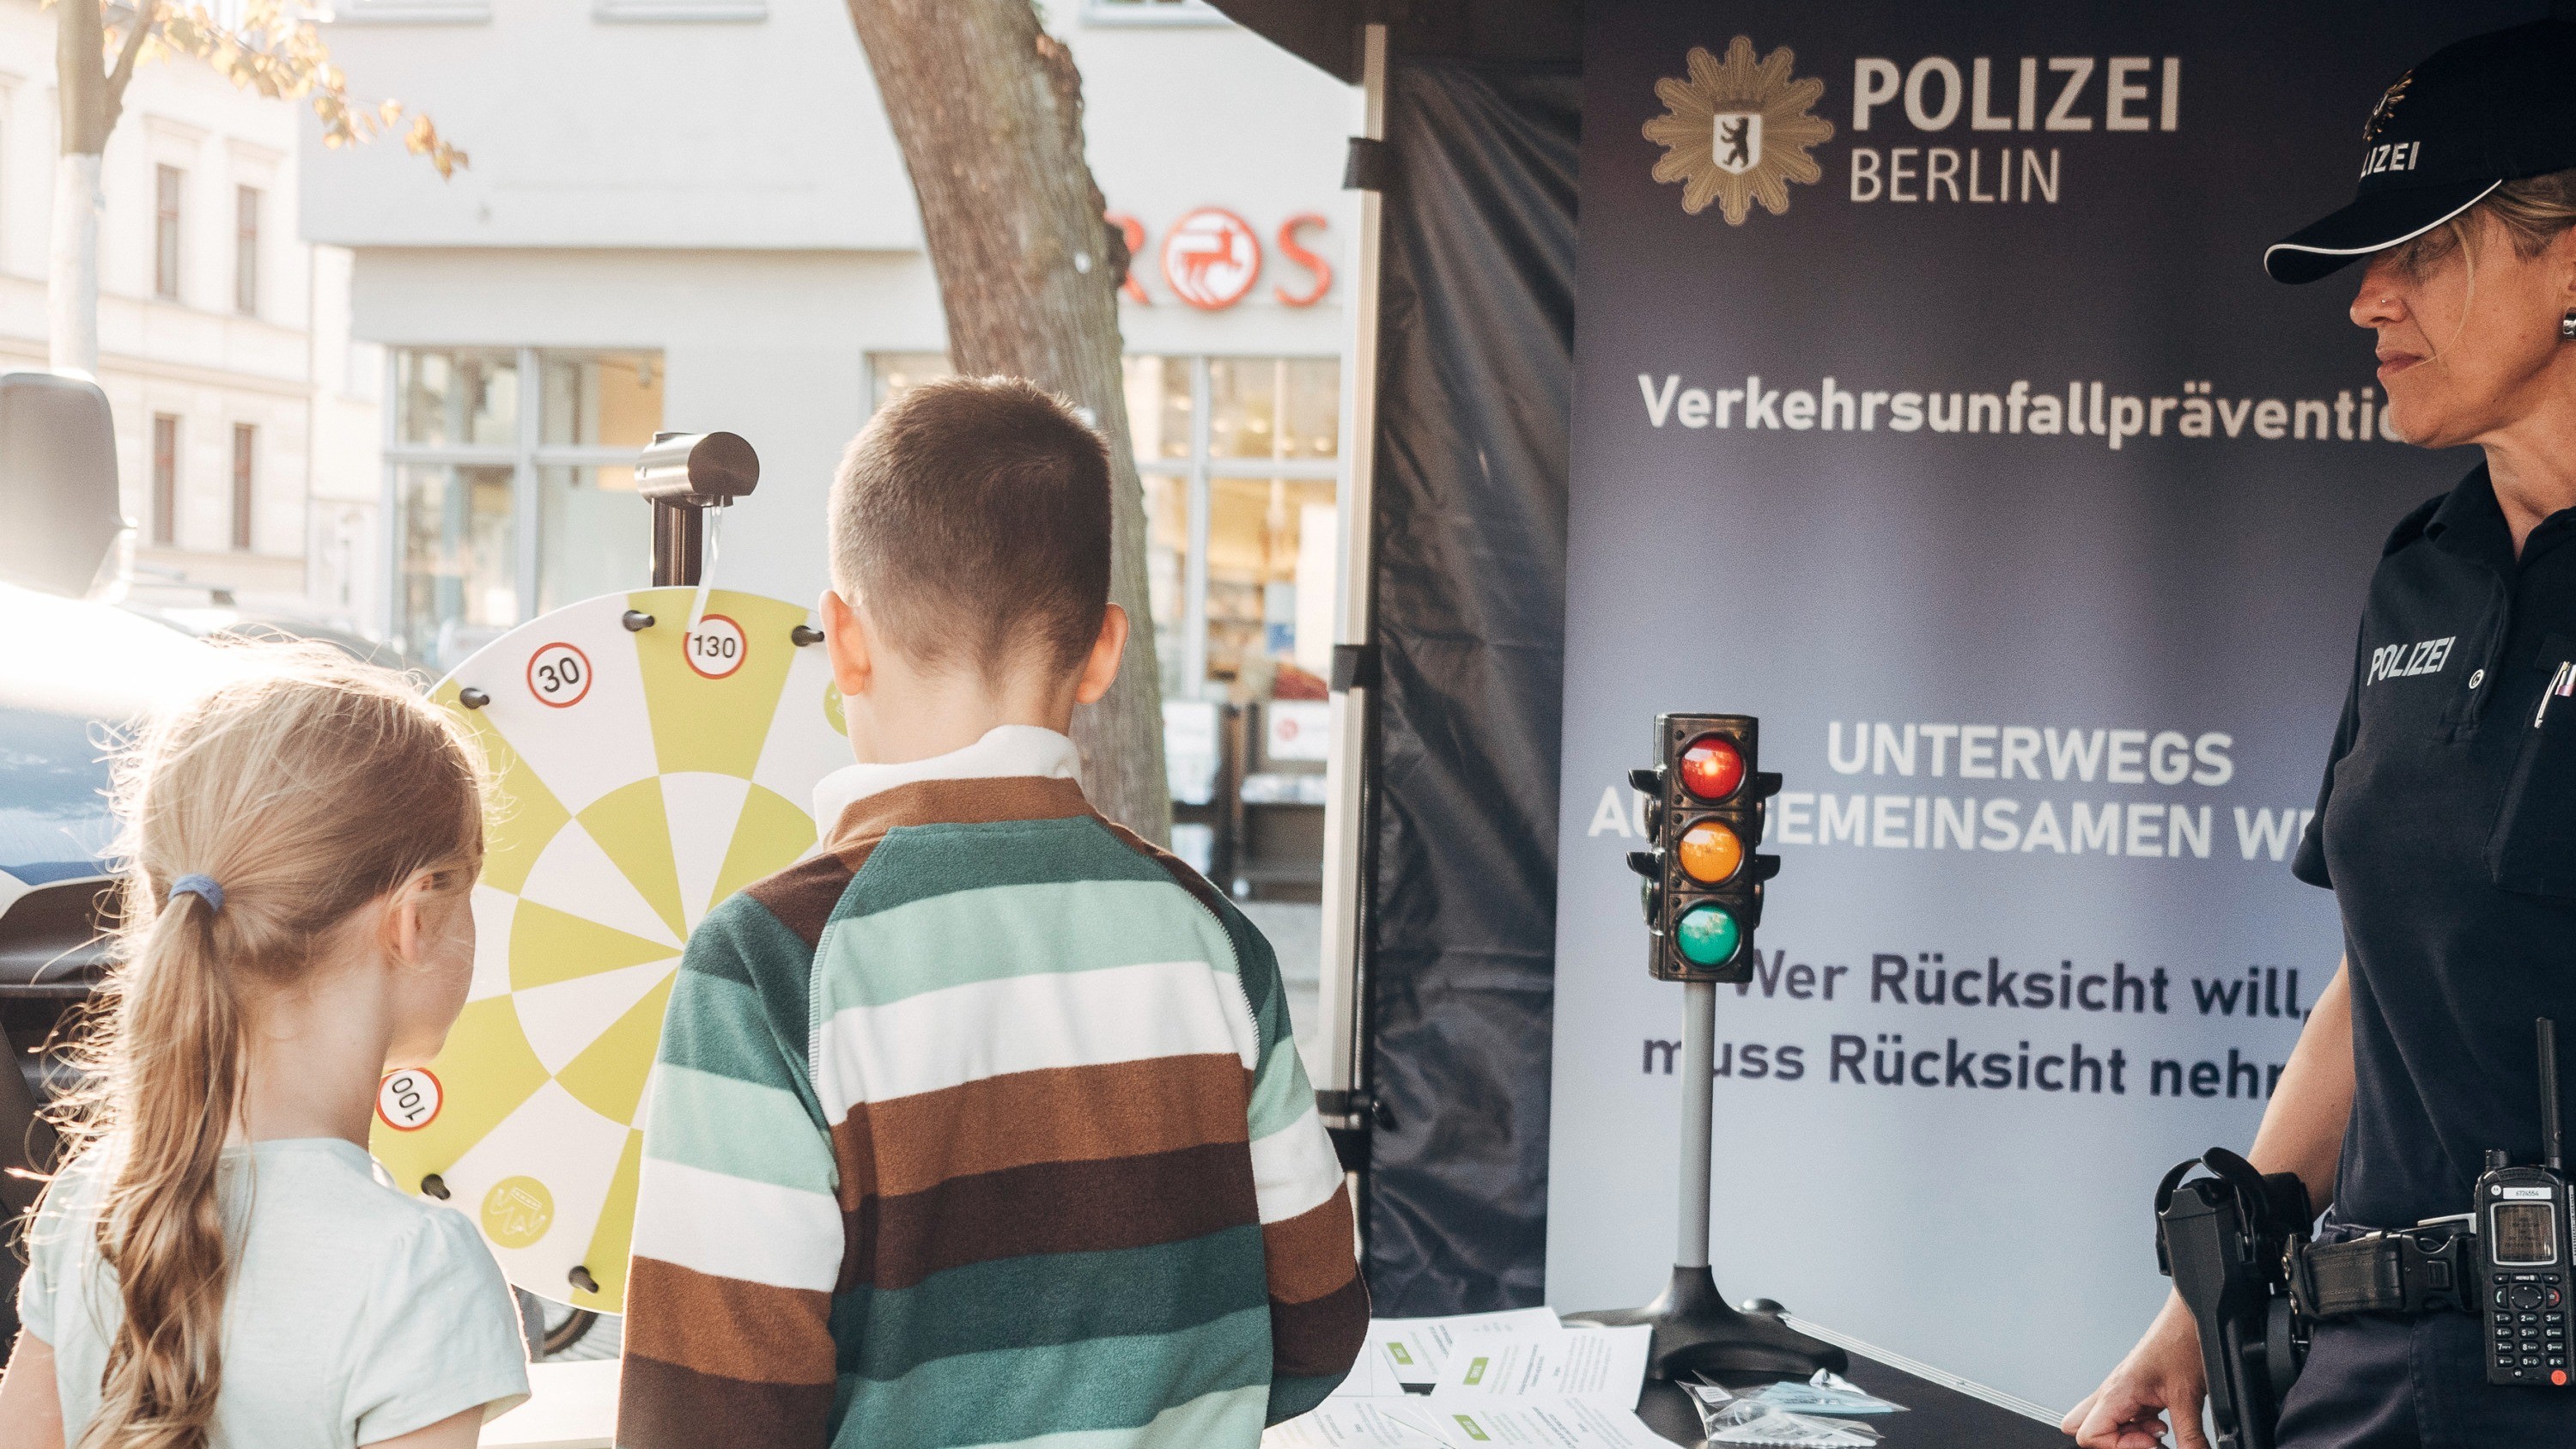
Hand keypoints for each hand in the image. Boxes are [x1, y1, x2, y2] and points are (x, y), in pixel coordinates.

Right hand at [2063, 1294, 2209, 1448]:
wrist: (2189, 1319)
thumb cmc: (2181, 1342)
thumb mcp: (2188, 1397)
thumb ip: (2190, 1436)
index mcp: (2116, 1391)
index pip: (2088, 1435)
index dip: (2119, 1447)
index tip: (2151, 1444)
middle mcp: (2112, 1391)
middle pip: (2080, 1428)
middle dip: (2111, 1443)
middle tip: (2143, 1441)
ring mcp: (2121, 1391)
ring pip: (2103, 1423)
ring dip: (2128, 1434)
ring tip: (2158, 1430)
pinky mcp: (2135, 1391)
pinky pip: (2124, 1416)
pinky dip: (2140, 1426)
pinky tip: (2162, 1420)